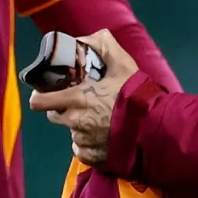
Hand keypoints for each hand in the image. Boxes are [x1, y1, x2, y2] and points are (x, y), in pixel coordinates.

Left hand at [28, 29, 136, 166]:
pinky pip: (82, 150)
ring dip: (79, 126)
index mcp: (76, 99)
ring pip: (71, 133)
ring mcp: (84, 142)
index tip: (48, 91)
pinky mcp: (94, 158)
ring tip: (100, 120)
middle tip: (80, 103)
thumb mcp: (123, 64)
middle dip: (63, 109)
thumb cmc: (137, 95)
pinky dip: (89, 145)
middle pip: (55, 116)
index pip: (39, 101)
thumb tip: (84, 39)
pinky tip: (103, 137)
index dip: (41, 95)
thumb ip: (103, 46)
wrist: (158, 130)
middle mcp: (75, 122)